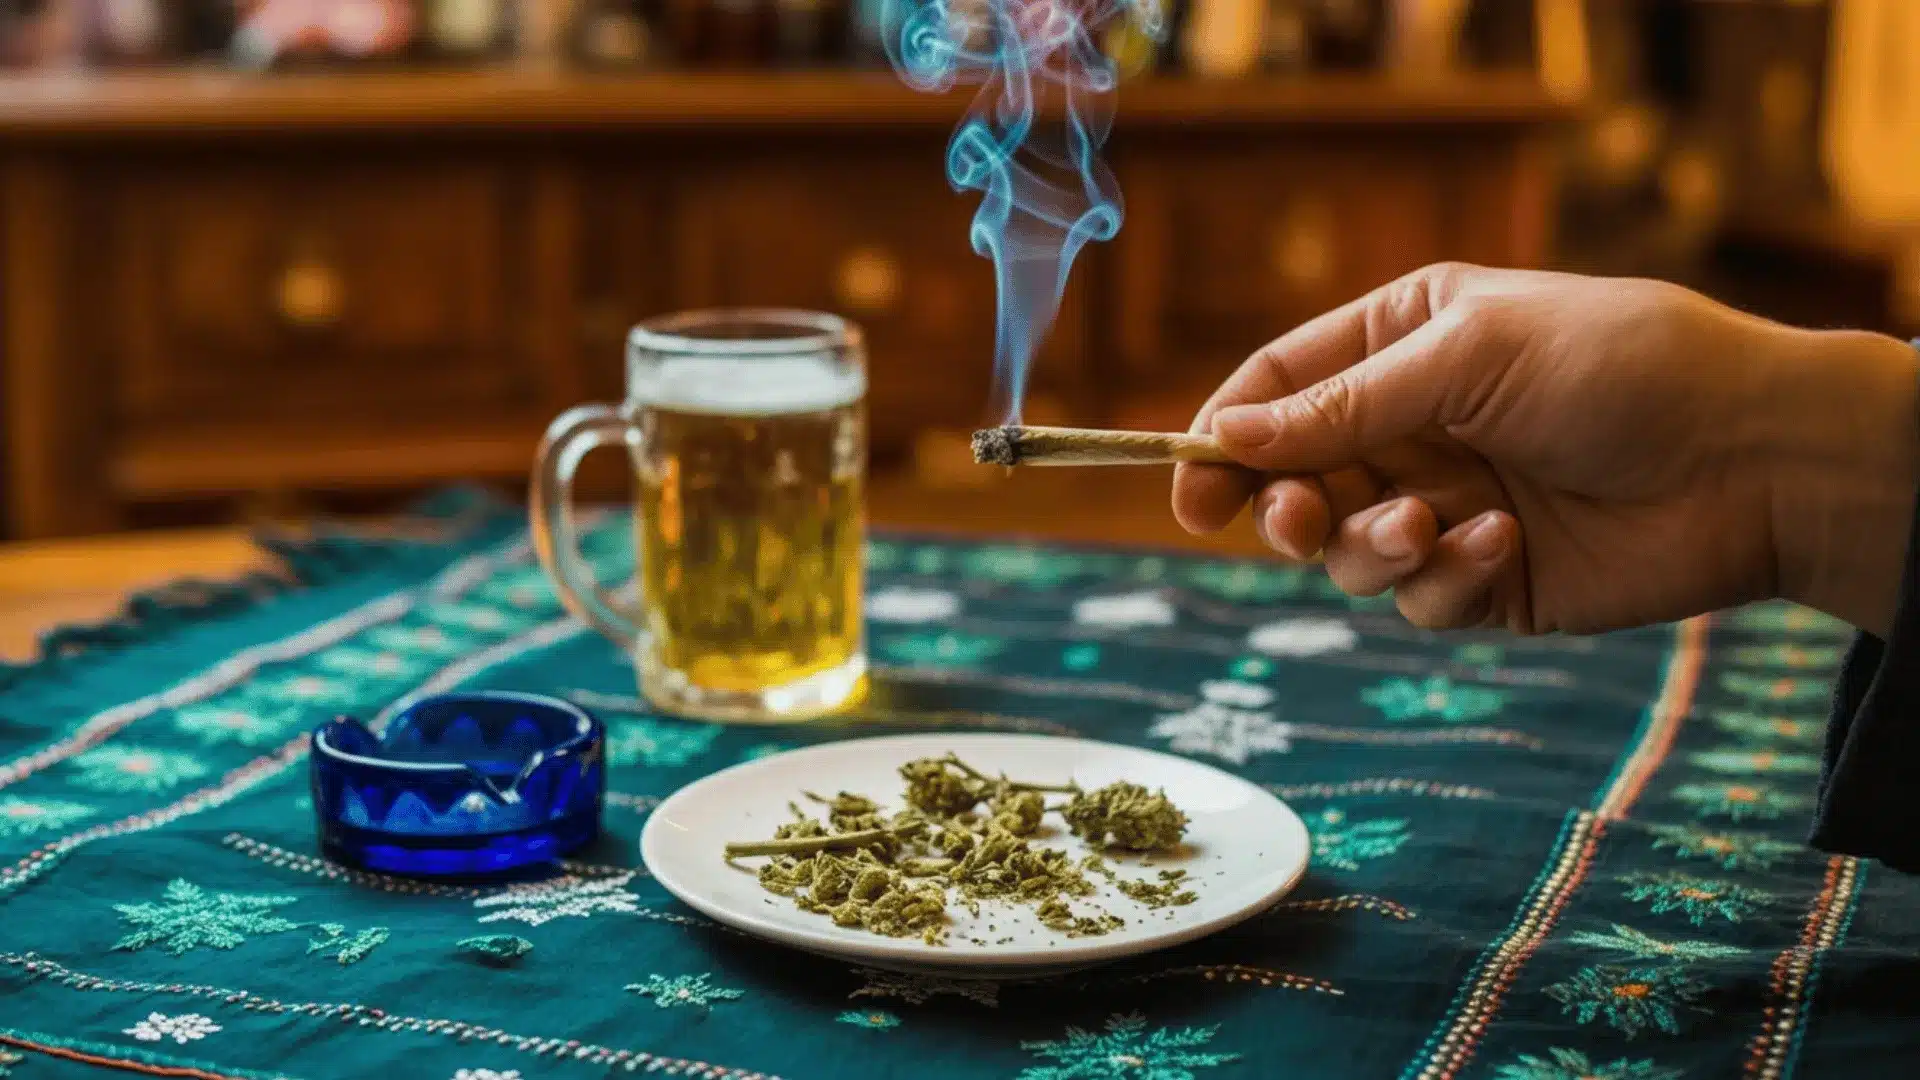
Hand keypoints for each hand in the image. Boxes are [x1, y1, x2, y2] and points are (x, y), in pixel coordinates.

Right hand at [1172, 263, 1919, 636]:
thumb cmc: (1620, 366)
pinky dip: (1446, 577)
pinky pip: (1417, 599)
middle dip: (1282, 508)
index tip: (1189, 490)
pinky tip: (1506, 544)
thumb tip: (1220, 437)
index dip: (1222, 438)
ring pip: (1343, 552)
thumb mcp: (1468, 355)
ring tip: (1433, 528)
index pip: (1277, 389)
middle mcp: (1413, 426)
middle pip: (1290, 481)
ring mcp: (1444, 504)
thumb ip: (1342, 404)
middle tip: (1294, 519)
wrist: (1753, 458)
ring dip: (1371, 547)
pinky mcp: (1484, 578)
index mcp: (1402, 343)